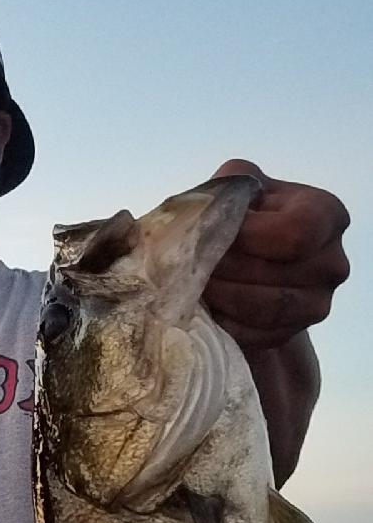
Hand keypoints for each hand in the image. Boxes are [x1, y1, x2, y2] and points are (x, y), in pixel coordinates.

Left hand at [203, 159, 349, 348]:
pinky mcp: (292, 333)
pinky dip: (226, 322)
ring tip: (195, 282)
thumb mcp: (239, 187)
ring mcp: (317, 303)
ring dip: (222, 297)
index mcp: (327, 216)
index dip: (248, 237)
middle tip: (190, 263)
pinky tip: (208, 306)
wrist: (250, 260)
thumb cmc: (245, 216)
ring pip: (264, 309)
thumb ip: (228, 190)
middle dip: (226, 268)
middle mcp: (332, 263)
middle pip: (275, 274)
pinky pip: (256, 335)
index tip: (213, 233)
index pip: (295, 232)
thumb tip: (204, 216)